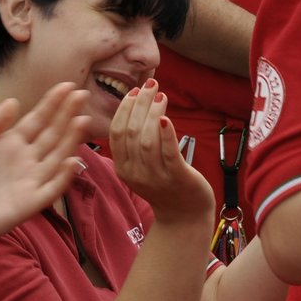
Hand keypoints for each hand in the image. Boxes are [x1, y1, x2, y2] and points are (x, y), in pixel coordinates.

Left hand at [0, 83, 90, 248]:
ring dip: (71, 140)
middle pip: (53, 134)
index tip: (69, 85)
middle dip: (67, 114)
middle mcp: (28, 160)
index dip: (53, 103)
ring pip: (57, 156)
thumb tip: (14, 101)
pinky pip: (51, 189)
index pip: (39, 119)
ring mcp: (32, 181)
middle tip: (83, 94)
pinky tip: (72, 161)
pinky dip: (63, 176)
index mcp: (13, 144)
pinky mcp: (31, 203)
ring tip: (83, 120)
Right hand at [109, 79, 213, 223]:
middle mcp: (136, 173)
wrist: (184, 216)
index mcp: (123, 168)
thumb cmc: (164, 185)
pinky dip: (166, 133)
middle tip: (150, 85)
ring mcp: (156, 177)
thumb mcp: (141, 167)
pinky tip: (167, 117)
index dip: (124, 109)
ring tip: (161, 96)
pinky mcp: (177, 177)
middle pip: (130, 132)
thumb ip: (134, 144)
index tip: (134, 91)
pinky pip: (168, 152)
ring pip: (147, 139)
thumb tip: (135, 105)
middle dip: (140, 104)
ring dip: (153, 112)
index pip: (116, 133)